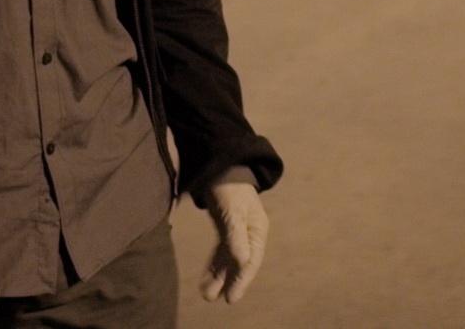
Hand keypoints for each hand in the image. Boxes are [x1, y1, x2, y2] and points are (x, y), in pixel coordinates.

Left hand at [200, 166, 267, 303]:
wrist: (219, 165)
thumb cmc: (229, 187)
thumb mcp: (232, 211)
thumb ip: (236, 236)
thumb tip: (243, 262)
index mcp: (257, 230)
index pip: (250, 261)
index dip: (241, 281)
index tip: (231, 298)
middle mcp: (250, 234)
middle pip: (241, 264)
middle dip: (229, 282)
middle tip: (218, 300)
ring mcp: (238, 232)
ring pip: (229, 260)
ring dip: (219, 277)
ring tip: (207, 294)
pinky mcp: (226, 229)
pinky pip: (221, 252)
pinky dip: (214, 265)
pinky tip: (207, 278)